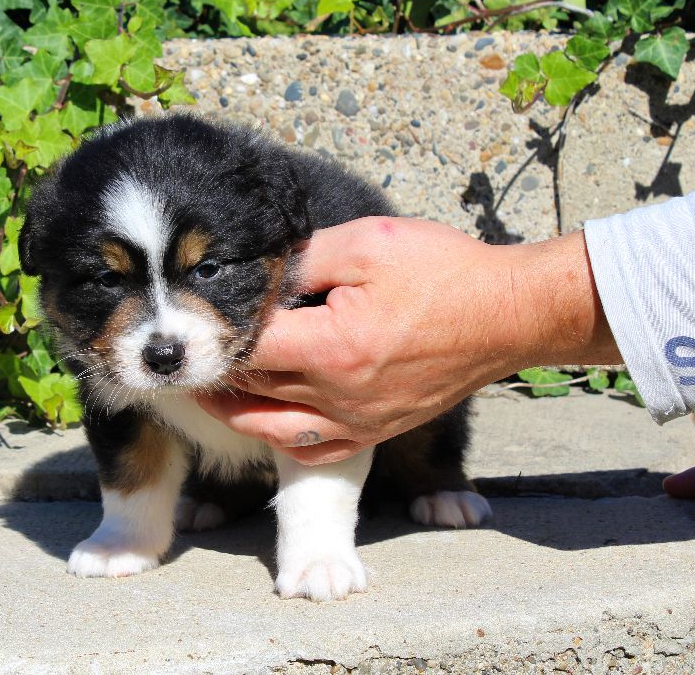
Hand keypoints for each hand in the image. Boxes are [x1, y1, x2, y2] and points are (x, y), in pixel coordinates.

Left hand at [197, 217, 619, 464]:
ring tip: (213, 390)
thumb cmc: (444, 273)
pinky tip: (269, 420)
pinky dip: (281, 439)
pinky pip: (314, 451)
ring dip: (237, 412)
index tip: (193, 319)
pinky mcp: (377, 431)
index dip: (217, 331)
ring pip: (273, 430)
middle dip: (217, 372)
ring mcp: (359, 421)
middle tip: (188, 355)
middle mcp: (339, 395)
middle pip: (253, 390)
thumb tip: (260, 269)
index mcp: (331, 347)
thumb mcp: (368, 243)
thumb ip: (305, 257)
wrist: (507, 315)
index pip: (249, 346)